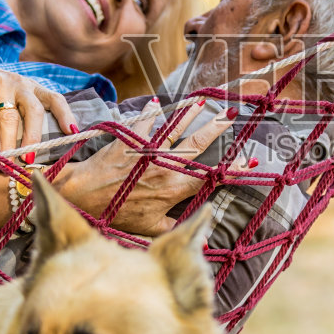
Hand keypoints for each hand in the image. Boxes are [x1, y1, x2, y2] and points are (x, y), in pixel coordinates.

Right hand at [0, 54, 78, 153]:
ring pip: (9, 119)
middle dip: (34, 136)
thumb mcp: (9, 91)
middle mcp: (18, 84)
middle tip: (30, 158)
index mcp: (30, 86)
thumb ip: (21, 109)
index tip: (73, 132)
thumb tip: (33, 146)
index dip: (65, 115)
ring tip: (7, 163)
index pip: (54, 98)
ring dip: (9, 144)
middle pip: (33, 111)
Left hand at [57, 99, 252, 235]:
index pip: (209, 177)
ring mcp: (147, 150)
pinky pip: (143, 122)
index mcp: (173, 188)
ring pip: (173, 127)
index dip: (232, 169)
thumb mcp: (149, 228)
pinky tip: (156, 102)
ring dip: (188, 112)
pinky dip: (150, 111)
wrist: (83, 196)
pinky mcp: (130, 139)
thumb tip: (198, 232)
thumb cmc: (115, 214)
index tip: (250, 160)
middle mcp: (164, 166)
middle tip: (231, 114)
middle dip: (215, 128)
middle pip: (196, 144)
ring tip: (201, 101)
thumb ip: (174, 226)